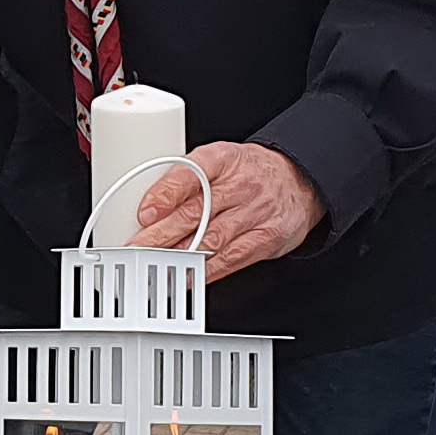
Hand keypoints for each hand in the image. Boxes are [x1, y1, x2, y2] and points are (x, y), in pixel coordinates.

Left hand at [128, 142, 323, 284]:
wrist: (299, 179)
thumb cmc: (249, 170)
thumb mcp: (220, 158)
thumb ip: (188, 177)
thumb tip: (149, 205)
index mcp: (223, 158)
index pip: (190, 174)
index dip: (165, 194)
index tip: (144, 212)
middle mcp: (240, 185)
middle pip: (195, 212)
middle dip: (160, 233)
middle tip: (136, 246)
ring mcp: (255, 213)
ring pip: (211, 238)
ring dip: (177, 255)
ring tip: (153, 264)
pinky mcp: (266, 238)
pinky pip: (231, 258)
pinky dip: (205, 271)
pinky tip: (185, 276)